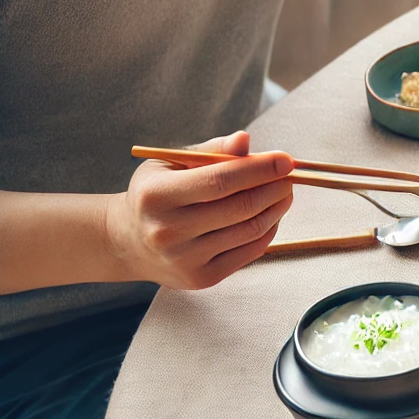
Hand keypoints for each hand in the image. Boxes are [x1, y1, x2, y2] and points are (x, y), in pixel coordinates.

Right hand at [103, 132, 294, 289]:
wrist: (128, 242)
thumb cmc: (156, 194)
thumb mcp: (171, 164)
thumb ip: (210, 151)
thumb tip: (244, 140)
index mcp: (156, 195)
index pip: (220, 180)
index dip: (259, 169)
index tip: (286, 160)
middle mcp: (167, 231)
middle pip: (240, 207)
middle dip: (275, 188)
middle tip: (290, 175)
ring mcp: (185, 259)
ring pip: (250, 230)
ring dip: (277, 208)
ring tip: (284, 192)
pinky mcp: (201, 279)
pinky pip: (249, 251)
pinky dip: (269, 230)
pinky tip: (272, 214)